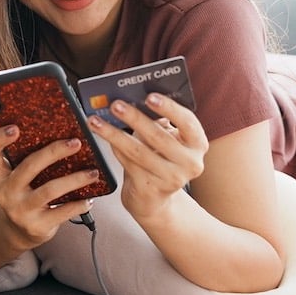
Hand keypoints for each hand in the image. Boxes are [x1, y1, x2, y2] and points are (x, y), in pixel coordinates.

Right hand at [0, 125, 100, 251]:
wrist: (20, 231)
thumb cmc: (25, 194)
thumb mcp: (18, 176)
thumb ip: (28, 157)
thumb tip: (61, 132)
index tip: (15, 128)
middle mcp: (6, 192)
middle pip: (29, 166)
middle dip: (54, 152)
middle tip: (76, 143)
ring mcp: (20, 210)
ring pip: (50, 190)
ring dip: (75, 179)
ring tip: (93, 172)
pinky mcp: (36, 225)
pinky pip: (62, 212)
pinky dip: (78, 204)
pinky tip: (90, 198)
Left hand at [88, 93, 208, 221]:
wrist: (155, 197)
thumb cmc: (161, 159)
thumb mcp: (168, 139)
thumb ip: (158, 122)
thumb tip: (132, 101)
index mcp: (198, 144)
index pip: (187, 122)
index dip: (169, 108)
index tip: (149, 97)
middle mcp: (190, 163)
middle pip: (158, 137)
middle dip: (134, 118)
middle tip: (116, 105)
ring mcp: (171, 179)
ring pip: (138, 152)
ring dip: (114, 134)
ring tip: (97, 121)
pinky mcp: (151, 189)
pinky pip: (128, 164)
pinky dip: (115, 149)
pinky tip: (104, 137)